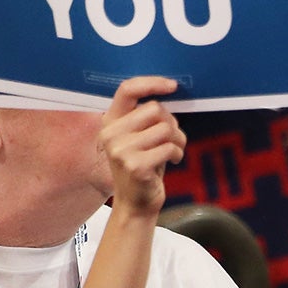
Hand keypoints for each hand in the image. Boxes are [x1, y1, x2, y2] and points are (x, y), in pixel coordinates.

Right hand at [98, 76, 184, 217]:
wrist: (135, 204)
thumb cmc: (143, 166)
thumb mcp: (138, 137)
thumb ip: (146, 117)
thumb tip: (168, 91)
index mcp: (109, 122)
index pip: (127, 89)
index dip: (152, 83)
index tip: (172, 86)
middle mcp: (110, 134)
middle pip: (155, 109)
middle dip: (171, 122)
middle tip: (173, 137)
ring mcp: (120, 151)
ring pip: (165, 128)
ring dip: (178, 139)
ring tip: (174, 150)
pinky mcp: (135, 166)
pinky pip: (169, 147)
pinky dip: (178, 153)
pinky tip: (173, 161)